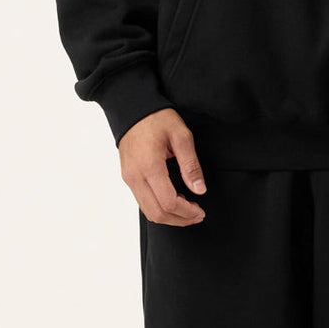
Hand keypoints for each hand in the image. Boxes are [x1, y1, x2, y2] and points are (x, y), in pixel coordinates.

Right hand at [118, 108, 206, 225]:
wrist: (132, 108)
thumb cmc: (157, 118)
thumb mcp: (181, 136)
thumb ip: (191, 165)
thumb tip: (199, 189)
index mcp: (150, 166)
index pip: (168, 202)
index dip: (186, 212)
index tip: (200, 210)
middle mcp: (135, 176)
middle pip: (157, 213)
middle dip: (179, 219)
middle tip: (197, 215)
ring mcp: (129, 178)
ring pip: (148, 212)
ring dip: (169, 217)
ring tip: (187, 211)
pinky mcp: (128, 177)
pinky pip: (142, 202)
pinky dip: (159, 208)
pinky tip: (173, 201)